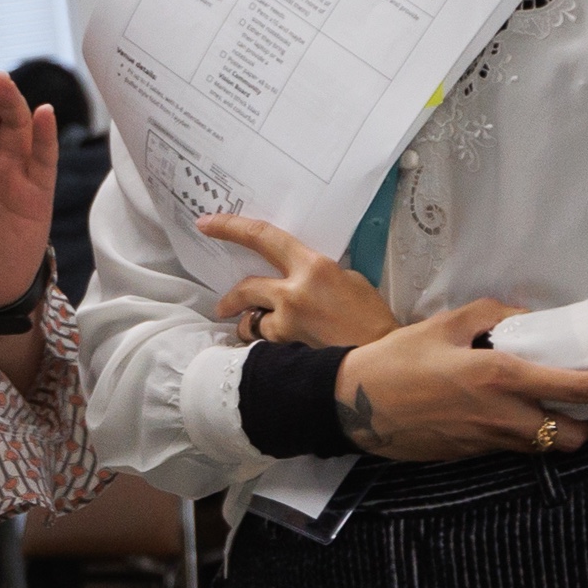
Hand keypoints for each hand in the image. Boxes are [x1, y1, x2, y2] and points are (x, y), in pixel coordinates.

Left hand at [198, 214, 396, 347]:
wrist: (379, 364)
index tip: (207, 224)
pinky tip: (282, 354)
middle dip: (230, 298)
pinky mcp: (284, 351)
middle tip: (222, 306)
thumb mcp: (352, 282)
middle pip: (245, 287)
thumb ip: (318, 275)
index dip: (230, 228)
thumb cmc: (373, 321)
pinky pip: (264, 345)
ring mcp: (287, 324)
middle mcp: (293, 292)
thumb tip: (298, 278)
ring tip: (265, 337)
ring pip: (251, 322)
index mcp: (314, 267)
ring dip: (253, 327)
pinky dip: (267, 348)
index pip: (262, 237)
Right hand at [328, 302, 587, 461]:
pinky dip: (523, 432)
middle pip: (574, 435)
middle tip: (586, 400)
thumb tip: (527, 319)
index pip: (578, 389)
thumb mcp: (446, 324)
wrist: (355, 405)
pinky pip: (514, 448)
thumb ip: (495, 316)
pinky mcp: (473, 456)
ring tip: (543, 403)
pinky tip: (503, 410)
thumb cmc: (398, 359)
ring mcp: (489, 442)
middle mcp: (503, 416)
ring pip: (546, 446)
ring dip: (556, 429)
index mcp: (502, 377)